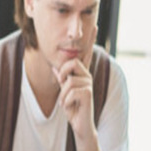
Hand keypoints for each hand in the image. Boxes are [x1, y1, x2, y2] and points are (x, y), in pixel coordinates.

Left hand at [52, 24, 97, 140]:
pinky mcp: (88, 93)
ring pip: (68, 80)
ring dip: (62, 95)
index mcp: (82, 74)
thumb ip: (61, 80)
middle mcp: (87, 76)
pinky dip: (66, 101)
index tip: (95, 25)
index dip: (91, 40)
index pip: (86, 54)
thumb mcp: (64, 93)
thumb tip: (55, 68)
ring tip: (66, 103)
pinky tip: (70, 107)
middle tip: (61, 86)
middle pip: (71, 62)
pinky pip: (70, 91)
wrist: (80, 125)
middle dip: (61, 74)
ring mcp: (89, 84)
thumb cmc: (73, 109)